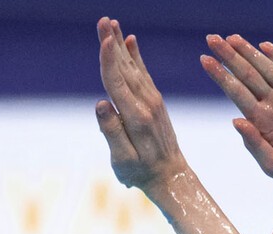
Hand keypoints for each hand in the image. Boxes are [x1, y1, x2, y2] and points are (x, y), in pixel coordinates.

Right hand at [94, 17, 187, 191]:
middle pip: (124, 67)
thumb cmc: (141, 173)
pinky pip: (143, 73)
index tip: (104, 38)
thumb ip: (112, 131)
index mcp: (136, 117)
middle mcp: (146, 103)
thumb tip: (100, 103)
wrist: (172, 176)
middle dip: (112, 43)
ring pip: (133, 66)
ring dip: (121, 44)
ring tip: (111, 23)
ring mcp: (153, 100)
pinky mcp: (155, 101)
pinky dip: (136, 56)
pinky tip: (130, 41)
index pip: (118, 82)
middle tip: (103, 19)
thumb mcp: (123, 160)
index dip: (108, 60)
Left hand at [202, 34, 272, 185]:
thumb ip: (253, 143)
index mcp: (260, 120)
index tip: (204, 60)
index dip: (221, 76)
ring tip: (232, 38)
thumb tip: (235, 121)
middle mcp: (272, 104)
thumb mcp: (272, 164)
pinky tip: (265, 47)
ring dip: (250, 53)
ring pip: (267, 68)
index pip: (236, 92)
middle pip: (247, 75)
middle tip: (212, 39)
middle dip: (230, 57)